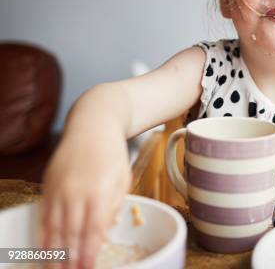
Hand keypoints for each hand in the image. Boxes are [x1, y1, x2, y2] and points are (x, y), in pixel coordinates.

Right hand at [40, 136, 130, 268]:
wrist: (92, 126)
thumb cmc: (112, 153)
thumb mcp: (123, 178)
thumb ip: (115, 205)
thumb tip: (104, 231)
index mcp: (100, 191)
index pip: (93, 230)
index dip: (89, 253)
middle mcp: (77, 191)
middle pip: (72, 232)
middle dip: (71, 258)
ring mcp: (59, 189)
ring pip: (54, 227)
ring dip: (54, 251)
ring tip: (55, 268)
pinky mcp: (48, 186)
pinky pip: (43, 215)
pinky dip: (43, 234)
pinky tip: (44, 248)